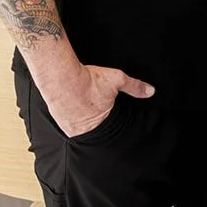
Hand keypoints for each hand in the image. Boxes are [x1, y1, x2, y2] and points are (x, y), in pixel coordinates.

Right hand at [37, 62, 154, 136]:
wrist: (62, 75)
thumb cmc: (89, 79)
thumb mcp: (117, 80)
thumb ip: (134, 87)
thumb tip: (150, 91)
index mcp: (98, 125)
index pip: (108, 130)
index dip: (110, 121)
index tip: (108, 112)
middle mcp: (81, 130)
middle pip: (92, 129)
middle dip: (95, 121)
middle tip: (95, 108)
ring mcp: (67, 125)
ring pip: (78, 126)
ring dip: (81, 119)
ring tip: (83, 107)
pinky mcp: (55, 118)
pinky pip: (65, 120)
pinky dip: (69, 115)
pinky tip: (72, 106)